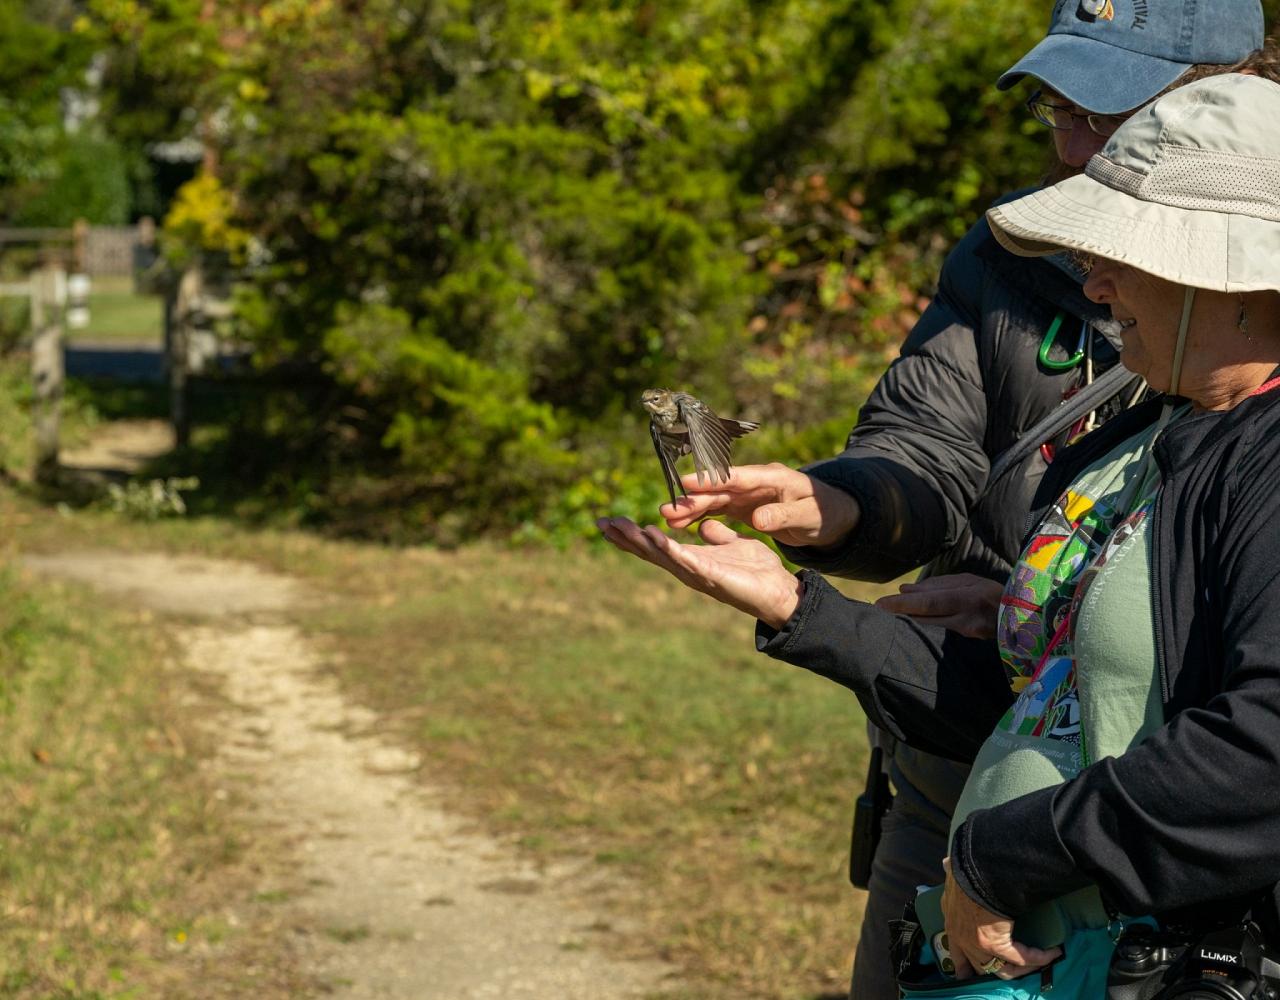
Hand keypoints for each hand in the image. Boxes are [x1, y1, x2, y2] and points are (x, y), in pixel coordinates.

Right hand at [597, 516, 804, 629]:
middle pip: (648, 552)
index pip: (655, 545)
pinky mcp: (711, 576)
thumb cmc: (757, 571)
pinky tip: (654, 535)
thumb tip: (704, 525)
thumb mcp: (734, 544)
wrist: (779, 591)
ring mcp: (696, 574)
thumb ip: (718, 536)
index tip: (610, 521)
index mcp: (691, 559)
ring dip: (639, 541)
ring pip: (660, 555)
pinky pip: (685, 559)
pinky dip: (668, 547)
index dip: (632, 535)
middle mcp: (688, 569)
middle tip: (601, 523)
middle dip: (625, 538)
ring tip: (620, 526)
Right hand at [659, 463, 860, 548]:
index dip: (710, 481)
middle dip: (692, 499)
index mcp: (771, 477)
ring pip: (714, 498)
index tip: (685, 484)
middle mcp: (755, 482)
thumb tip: (759, 520)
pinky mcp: (745, 505)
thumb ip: (783, 516)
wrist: (832, 514)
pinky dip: (701, 515)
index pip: (736, 477)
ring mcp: (748, 493)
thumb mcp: (808, 516)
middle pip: (718, 489)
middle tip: (666, 509)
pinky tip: (682, 523)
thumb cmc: (825, 513)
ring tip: (666, 518)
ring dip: (691, 508)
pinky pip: (718, 508)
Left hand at [874, 574, 1003, 638]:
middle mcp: (966, 617)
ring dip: (909, 617)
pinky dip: (923, 622)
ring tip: (888, 612)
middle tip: (877, 608)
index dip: (904, 604)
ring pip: (930, 624)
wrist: (1022, 617)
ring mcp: (967, 631)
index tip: (882, 603)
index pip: (929, 602)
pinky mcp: (966, 638)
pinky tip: (911, 618)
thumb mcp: (968, 581)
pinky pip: (939, 628)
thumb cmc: (993, 592)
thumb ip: (938, 585)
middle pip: (926, 615)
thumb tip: (906, 590)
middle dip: (900, 611)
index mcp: (968, 597)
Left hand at [940, 858, 1060, 979]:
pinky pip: (1021, 958)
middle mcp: (961, 937)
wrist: (976, 873)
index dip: (963, 963)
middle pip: (978, 967)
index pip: (955, 949)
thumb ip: (952, 873)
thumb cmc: (967, 870)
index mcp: (951, 919)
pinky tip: (1051, 953)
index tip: (968, 973)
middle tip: (1013, 972)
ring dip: (1023, 967)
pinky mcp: (996, 945)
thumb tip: (947, 864)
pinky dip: (1038, 957)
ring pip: (1002, 969)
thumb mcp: (953, 874)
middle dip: (994, 973)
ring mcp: (977, 945)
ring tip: (1039, 962)